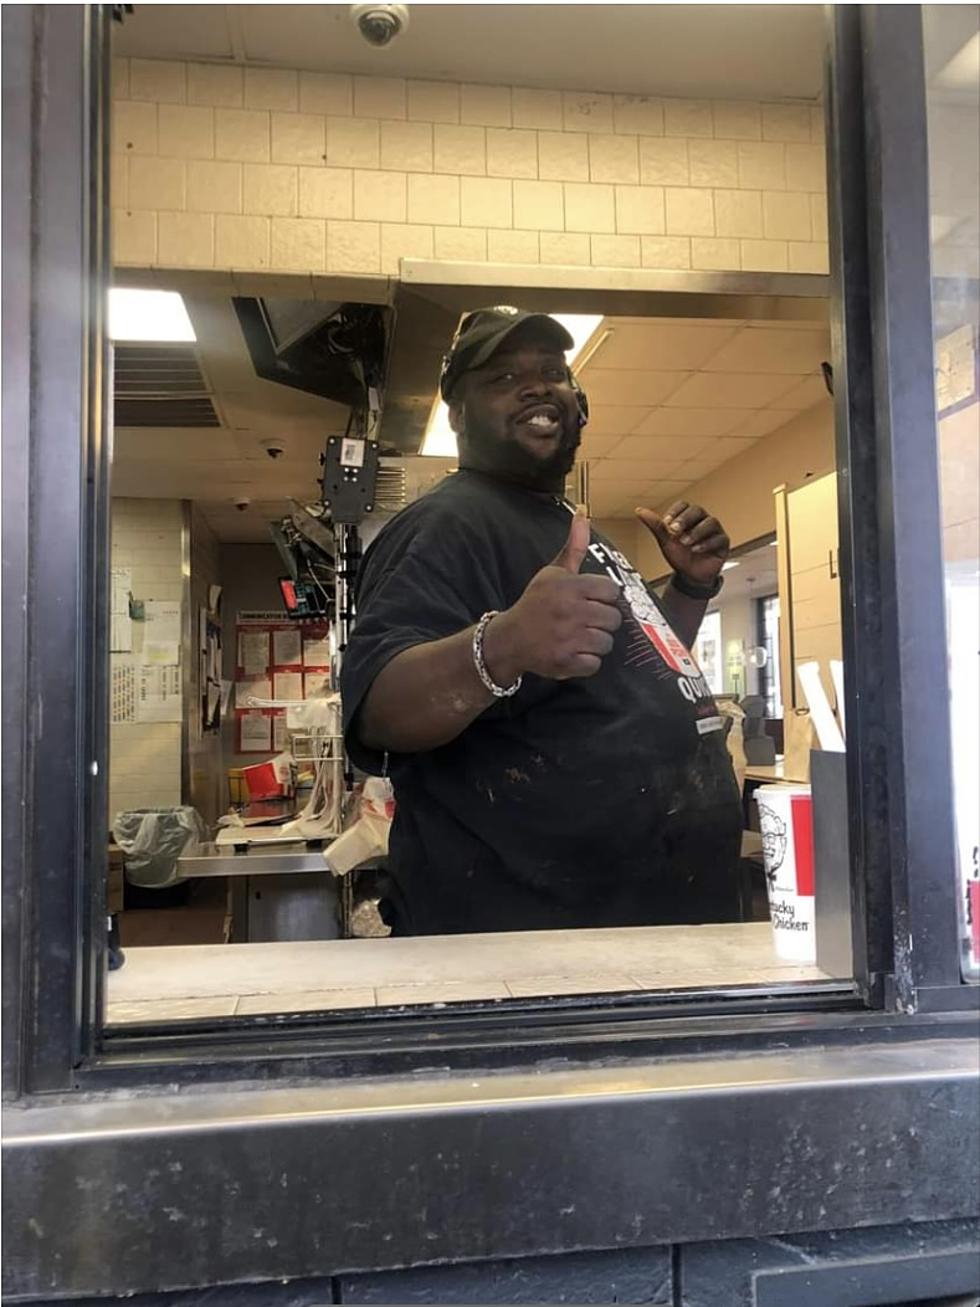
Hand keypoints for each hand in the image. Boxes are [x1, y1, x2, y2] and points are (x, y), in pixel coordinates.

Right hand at [485, 511, 622, 680]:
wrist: (509, 638)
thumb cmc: (536, 603)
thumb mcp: (553, 572)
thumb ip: (574, 546)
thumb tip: (584, 511)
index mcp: (570, 587)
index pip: (612, 591)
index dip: (604, 598)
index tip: (590, 601)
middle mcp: (571, 611)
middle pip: (613, 618)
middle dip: (601, 622)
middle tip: (584, 622)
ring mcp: (569, 638)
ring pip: (606, 642)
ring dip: (595, 642)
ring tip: (578, 637)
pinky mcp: (566, 661)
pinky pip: (594, 663)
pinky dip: (586, 662)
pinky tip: (573, 652)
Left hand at [635, 500, 729, 584]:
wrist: (690, 576)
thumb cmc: (680, 555)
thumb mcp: (665, 540)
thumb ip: (656, 525)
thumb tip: (639, 511)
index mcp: (689, 517)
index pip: (684, 505)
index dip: (675, 512)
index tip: (666, 523)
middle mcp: (702, 521)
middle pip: (697, 510)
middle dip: (685, 519)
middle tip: (675, 530)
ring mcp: (714, 531)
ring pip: (710, 522)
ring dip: (696, 532)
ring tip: (685, 542)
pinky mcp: (723, 543)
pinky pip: (719, 538)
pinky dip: (706, 544)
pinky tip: (695, 550)